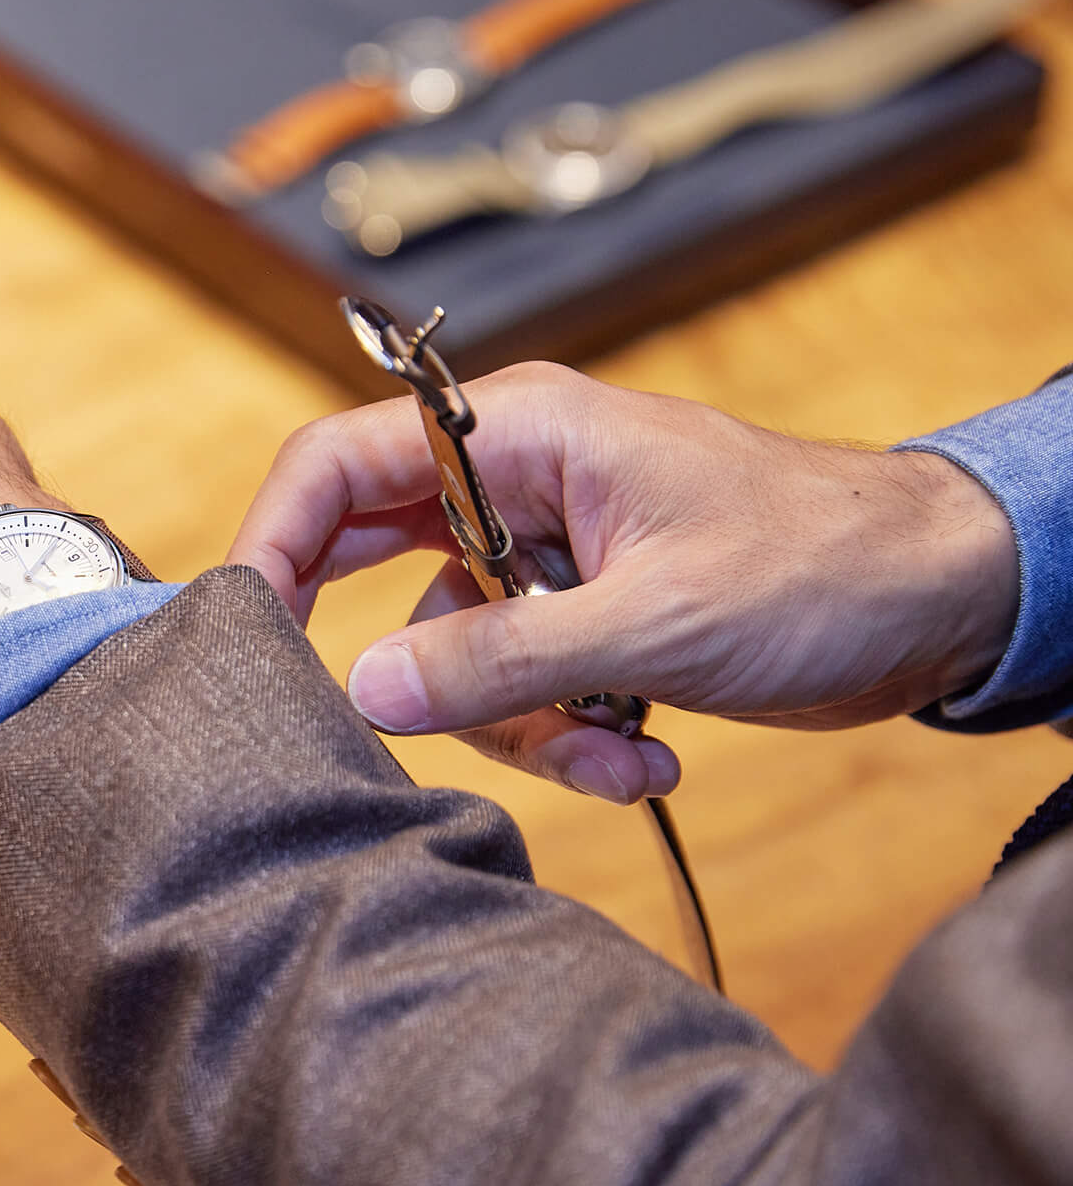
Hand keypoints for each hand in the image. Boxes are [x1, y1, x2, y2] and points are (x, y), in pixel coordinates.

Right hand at [228, 363, 1016, 802]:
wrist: (941, 600)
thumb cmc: (824, 562)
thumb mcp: (656, 621)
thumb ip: (503, 660)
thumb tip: (367, 693)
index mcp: (520, 437)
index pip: (339, 464)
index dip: (273, 540)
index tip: (245, 630)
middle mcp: (514, 488)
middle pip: (377, 562)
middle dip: (406, 662)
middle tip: (381, 721)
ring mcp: (545, 557)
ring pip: (452, 654)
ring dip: (525, 726)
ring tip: (623, 747)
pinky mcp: (580, 619)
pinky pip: (518, 689)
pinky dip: (570, 737)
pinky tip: (649, 748)